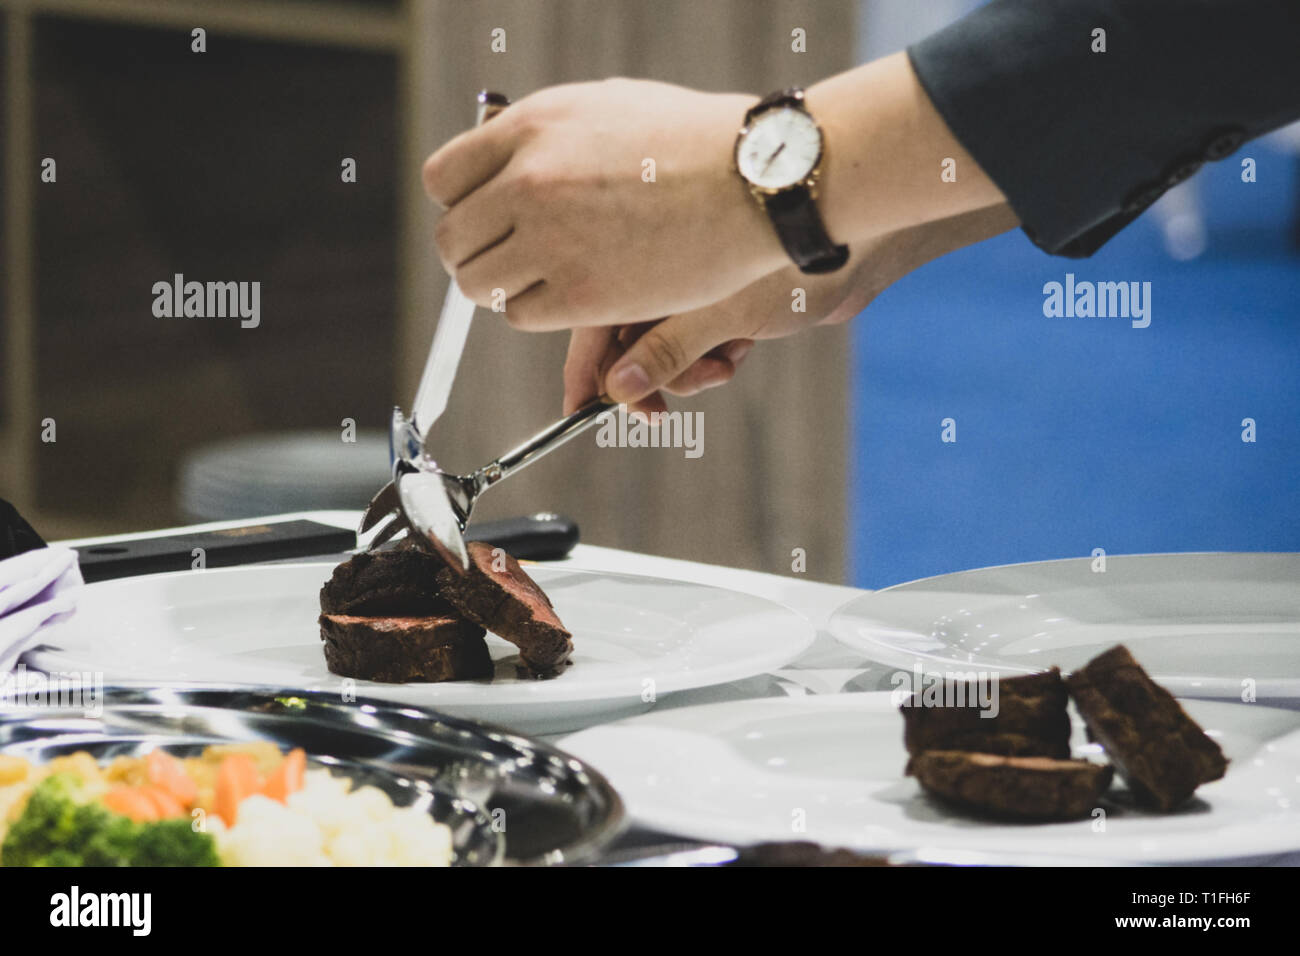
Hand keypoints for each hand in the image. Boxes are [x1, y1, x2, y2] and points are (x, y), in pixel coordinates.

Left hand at [423, 78, 787, 330]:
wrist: (757, 180)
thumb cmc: (694, 141)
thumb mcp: (609, 106)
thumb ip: (546, 133)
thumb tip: (502, 149)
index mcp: (530, 127)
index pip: (443, 180)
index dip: (459, 205)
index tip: (482, 218)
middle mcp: (530, 181)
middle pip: (452, 239)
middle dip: (473, 253)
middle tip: (506, 260)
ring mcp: (552, 240)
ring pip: (480, 285)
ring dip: (501, 288)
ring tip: (537, 280)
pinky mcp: (582, 294)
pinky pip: (520, 315)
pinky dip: (536, 312)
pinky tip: (568, 296)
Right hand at [562, 203, 1019, 413]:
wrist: (852, 233)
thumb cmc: (782, 257)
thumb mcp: (714, 317)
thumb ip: (662, 354)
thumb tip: (617, 389)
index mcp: (639, 259)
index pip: (589, 322)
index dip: (584, 372)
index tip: (582, 411)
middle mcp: (658, 268)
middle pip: (626, 342)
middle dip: (649, 378)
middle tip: (661, 411)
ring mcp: (691, 281)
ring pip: (666, 347)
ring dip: (688, 369)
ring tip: (722, 364)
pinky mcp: (723, 293)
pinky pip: (700, 340)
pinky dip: (715, 354)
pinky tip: (741, 348)